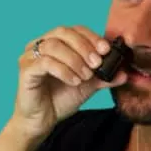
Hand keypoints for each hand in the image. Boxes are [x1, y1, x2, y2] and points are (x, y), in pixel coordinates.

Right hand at [9, 25, 127, 140]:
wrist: (43, 120)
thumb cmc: (61, 99)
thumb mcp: (88, 86)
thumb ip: (104, 77)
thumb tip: (124, 73)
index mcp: (56, 42)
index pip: (75, 30)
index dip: (91, 37)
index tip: (106, 49)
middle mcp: (40, 45)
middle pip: (63, 32)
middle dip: (84, 46)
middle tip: (97, 63)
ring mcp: (30, 56)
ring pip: (54, 46)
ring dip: (75, 60)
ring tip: (85, 76)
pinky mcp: (25, 70)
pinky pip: (45, 63)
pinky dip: (63, 70)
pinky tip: (74, 81)